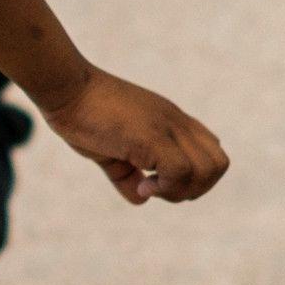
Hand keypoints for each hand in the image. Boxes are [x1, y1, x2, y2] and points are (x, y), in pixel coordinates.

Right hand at [46, 68, 227, 203]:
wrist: (66, 87)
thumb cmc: (82, 113)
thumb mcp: (110, 148)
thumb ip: (127, 174)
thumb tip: (141, 197)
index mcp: (171, 121)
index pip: (210, 151)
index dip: (193, 177)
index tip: (158, 179)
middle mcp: (176, 123)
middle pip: (218, 164)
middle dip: (193, 189)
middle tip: (156, 187)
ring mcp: (167, 128)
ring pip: (207, 170)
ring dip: (179, 191)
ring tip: (146, 186)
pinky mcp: (152, 137)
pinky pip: (180, 172)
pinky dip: (164, 188)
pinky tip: (139, 185)